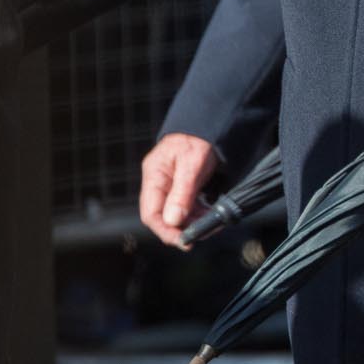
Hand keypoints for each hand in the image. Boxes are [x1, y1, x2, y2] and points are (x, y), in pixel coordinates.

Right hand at [140, 132, 218, 247]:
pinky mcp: (186, 185)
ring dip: (194, 222)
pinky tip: (212, 214)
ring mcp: (173, 184)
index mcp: (154, 176)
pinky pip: (190, 206)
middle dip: (183, 228)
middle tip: (204, 233)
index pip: (151, 213)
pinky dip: (200, 213)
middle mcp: (160, 182)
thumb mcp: (192, 164)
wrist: (212, 122)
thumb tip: (172, 221)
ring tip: (212, 224)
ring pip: (179, 213)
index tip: (183, 240)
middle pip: (164, 216)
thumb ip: (182, 193)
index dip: (165, 230)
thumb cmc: (199, 138)